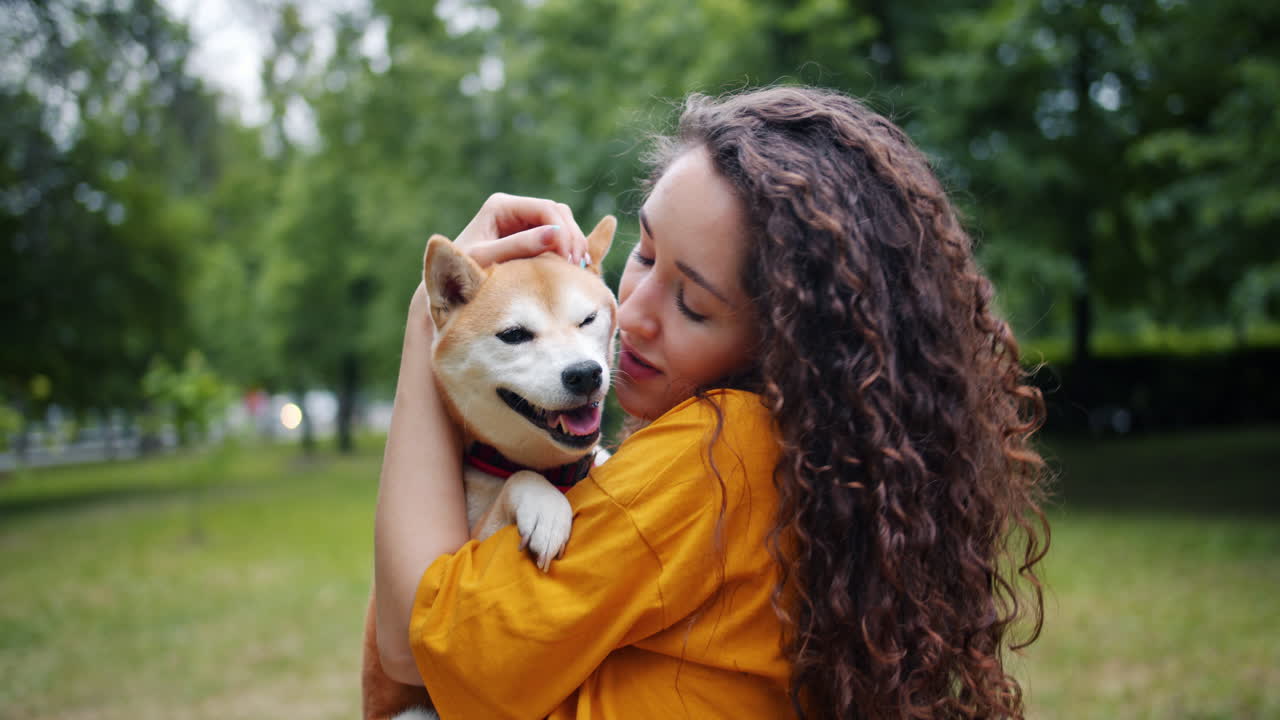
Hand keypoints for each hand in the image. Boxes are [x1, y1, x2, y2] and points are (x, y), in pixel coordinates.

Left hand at [453, 193, 588, 266]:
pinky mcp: (530, 237)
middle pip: (558, 212)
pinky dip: (568, 250)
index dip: (563, 231)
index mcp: (501, 206)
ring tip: (577, 269)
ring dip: (573, 243)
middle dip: (571, 237)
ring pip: (562, 223)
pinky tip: (573, 269)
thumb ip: (519, 246)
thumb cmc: (462, 274)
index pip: (545, 209)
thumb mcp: (487, 259)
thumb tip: (555, 235)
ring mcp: (523, 222)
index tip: (569, 260)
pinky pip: (558, 238)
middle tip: (578, 266)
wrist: (452, 287)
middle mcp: (514, 208)